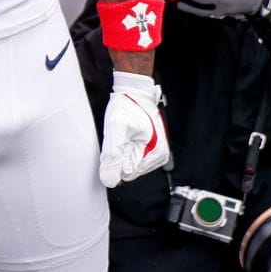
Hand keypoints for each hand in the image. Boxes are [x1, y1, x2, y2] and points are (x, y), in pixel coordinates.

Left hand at [99, 70, 169, 187]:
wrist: (136, 90)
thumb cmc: (127, 105)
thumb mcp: (115, 130)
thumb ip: (113, 157)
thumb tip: (110, 180)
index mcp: (155, 153)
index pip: (127, 173)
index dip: (117, 159)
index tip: (118, 141)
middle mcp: (160, 154)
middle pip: (131, 169)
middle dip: (122, 155)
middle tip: (122, 134)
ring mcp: (158, 150)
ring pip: (133, 163)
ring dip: (126, 150)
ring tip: (127, 132)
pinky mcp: (155, 146)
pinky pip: (137, 156)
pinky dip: (130, 147)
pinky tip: (130, 135)